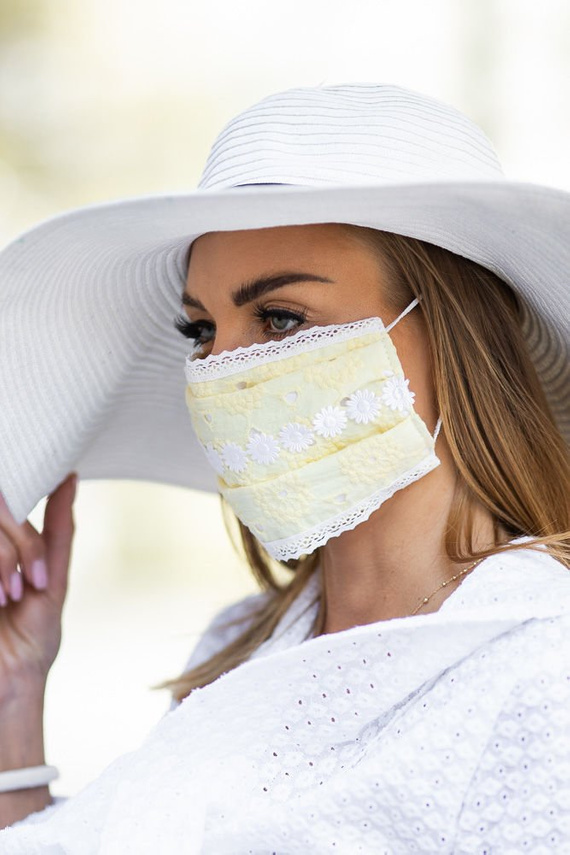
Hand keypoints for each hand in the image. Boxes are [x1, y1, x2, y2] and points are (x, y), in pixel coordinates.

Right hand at [0, 473, 77, 692]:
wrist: (9, 683)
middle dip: (22, 547)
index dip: (29, 533)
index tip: (38, 570)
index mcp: (4, 544)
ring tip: (8, 598)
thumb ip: (57, 527)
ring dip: (5, 562)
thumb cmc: (31, 636)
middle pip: (2, 509)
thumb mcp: (52, 577)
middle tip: (29, 586)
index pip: (11, 502)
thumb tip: (69, 478)